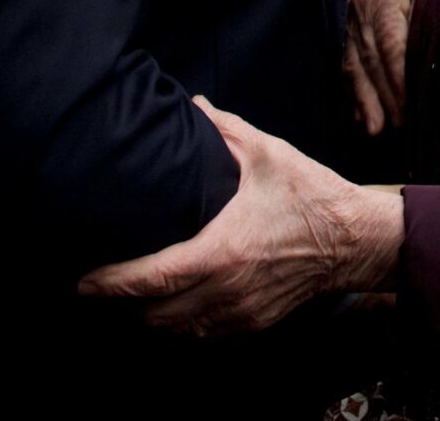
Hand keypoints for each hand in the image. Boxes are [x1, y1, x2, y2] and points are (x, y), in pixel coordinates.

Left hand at [79, 96, 401, 333]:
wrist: (356, 240)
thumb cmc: (312, 196)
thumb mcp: (268, 154)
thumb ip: (226, 130)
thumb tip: (194, 106)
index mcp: (222, 251)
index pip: (150, 280)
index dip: (110, 284)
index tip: (84, 281)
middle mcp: (226, 290)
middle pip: (154, 316)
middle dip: (123, 305)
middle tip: (102, 284)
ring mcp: (240, 313)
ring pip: (177, 331)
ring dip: (152, 317)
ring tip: (134, 295)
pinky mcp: (254, 323)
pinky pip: (204, 334)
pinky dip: (183, 323)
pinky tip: (177, 302)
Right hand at [344, 0, 431, 135]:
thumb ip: (432, 9)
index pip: (391, 40)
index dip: (400, 74)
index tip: (412, 101)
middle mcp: (361, 7)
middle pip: (372, 58)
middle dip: (386, 95)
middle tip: (402, 126)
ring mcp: (350, 18)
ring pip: (355, 64)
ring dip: (365, 100)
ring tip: (374, 130)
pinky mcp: (346, 28)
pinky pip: (347, 62)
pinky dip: (353, 90)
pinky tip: (359, 115)